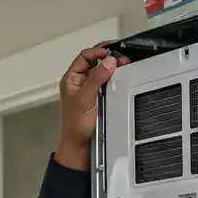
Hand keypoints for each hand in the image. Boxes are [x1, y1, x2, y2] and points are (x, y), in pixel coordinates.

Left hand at [56, 43, 128, 170]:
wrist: (80, 146)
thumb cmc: (77, 123)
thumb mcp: (85, 98)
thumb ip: (96, 78)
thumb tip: (109, 60)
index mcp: (71, 79)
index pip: (84, 57)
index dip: (97, 51)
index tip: (111, 52)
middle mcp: (80, 82)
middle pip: (95, 62)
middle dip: (108, 57)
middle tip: (124, 58)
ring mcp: (90, 90)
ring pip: (102, 73)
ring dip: (113, 68)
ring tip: (126, 66)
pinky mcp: (99, 98)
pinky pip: (107, 84)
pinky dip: (115, 79)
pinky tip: (123, 78)